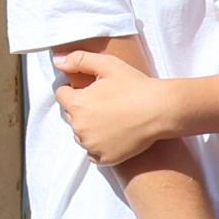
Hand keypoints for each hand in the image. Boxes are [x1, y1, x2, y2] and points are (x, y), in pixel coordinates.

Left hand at [51, 48, 181, 167]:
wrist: (161, 110)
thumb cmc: (135, 86)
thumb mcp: (108, 64)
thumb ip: (79, 60)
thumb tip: (57, 61)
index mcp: (77, 104)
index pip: (62, 95)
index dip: (75, 90)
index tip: (91, 89)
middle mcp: (79, 127)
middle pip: (71, 115)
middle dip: (82, 108)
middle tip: (105, 103)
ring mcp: (91, 145)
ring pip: (80, 135)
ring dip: (89, 128)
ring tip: (111, 118)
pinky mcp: (104, 158)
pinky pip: (92, 153)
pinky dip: (99, 145)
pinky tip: (114, 134)